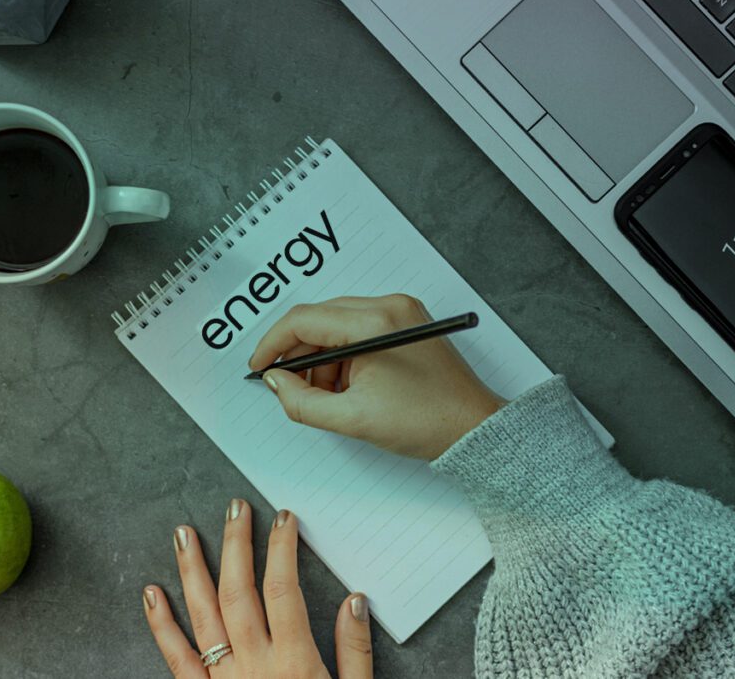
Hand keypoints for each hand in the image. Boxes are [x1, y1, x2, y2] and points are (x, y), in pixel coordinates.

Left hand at [143, 502, 371, 677]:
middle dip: (237, 544)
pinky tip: (152, 593)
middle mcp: (253, 666)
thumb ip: (354, 651)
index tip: (283, 518)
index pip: (282, 588)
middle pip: (239, 591)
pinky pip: (176, 659)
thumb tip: (355, 598)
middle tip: (235, 508)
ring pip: (203, 615)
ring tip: (185, 533)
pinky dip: (161, 624)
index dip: (281, 548)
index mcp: (293, 662)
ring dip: (193, 570)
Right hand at [249, 294, 503, 460]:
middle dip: (300, 355)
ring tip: (330, 397)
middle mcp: (389, 306)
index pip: (304, 319)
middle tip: (290, 388)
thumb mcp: (353, 419)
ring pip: (337, 325)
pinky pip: (358, 331)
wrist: (474, 427)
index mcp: (375, 322)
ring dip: (322, 359)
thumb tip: (276, 382)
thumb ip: (302, 401)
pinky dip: (344, 357)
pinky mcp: (406, 322)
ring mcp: (400, 311)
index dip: (273, 344)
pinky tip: (349, 387)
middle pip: (320, 318)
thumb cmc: (427, 422)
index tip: (260, 367)